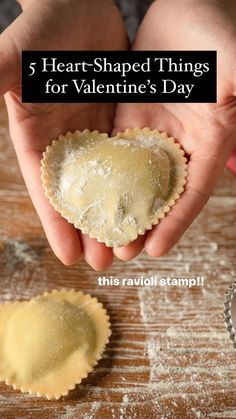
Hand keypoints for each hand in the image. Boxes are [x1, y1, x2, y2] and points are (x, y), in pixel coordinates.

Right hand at [0, 0, 127, 269]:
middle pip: (80, 194)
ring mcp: (95, 133)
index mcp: (36, 136)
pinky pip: (130, 155)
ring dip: (118, 212)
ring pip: (109, 182)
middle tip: (105, 263)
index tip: (69, 256)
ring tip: (129, 245)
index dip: (57, 223)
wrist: (79, 4)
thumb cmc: (44, 28)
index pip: (47, 188)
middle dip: (90, 229)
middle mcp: (66, 141)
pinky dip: (138, 180)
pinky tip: (149, 203)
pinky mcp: (118, 120)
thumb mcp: (16, 59)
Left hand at [113, 0, 235, 260]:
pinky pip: (116, 148)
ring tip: (98, 234)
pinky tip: (87, 192)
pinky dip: (103, 171)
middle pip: (160, 194)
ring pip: (134, 177)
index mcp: (211, 140)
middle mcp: (182, 143)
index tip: (157, 250)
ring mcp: (155, 131)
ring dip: (117, 206)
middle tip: (119, 254)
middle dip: (141, 225)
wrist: (189, 7)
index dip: (176, 223)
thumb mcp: (235, 64)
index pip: (193, 191)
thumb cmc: (218, 30)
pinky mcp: (132, 116)